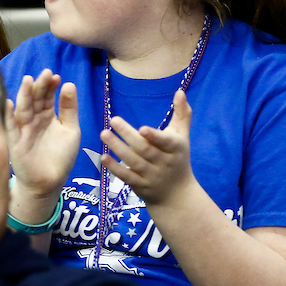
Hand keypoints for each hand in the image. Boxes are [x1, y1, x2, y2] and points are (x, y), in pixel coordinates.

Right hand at [6, 70, 80, 200]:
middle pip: (34, 99)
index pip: (46, 96)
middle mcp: (33, 119)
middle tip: (46, 74)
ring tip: (28, 81)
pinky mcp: (15, 142)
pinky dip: (9, 116)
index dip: (50, 86)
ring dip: (24, 95)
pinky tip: (9, 103)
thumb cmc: (60, 156)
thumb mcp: (70, 130)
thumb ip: (69, 109)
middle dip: (39, 86)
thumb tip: (69, 84)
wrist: (49, 182)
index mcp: (46, 115)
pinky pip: (11, 127)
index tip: (56, 77)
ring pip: (23, 109)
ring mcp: (23, 129)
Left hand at [101, 90, 195, 206]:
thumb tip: (179, 91)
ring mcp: (151, 176)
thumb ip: (182, 114)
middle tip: (113, 120)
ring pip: (134, 162)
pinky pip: (127, 177)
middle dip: (128, 136)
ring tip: (104, 133)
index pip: (166, 142)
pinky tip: (103, 156)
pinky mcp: (140, 186)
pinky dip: (115, 168)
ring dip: (118, 148)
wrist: (177, 194)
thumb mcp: (182, 137)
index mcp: (175, 148)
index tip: (142, 128)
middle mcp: (164, 163)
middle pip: (145, 150)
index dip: (155, 136)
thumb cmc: (178, 158)